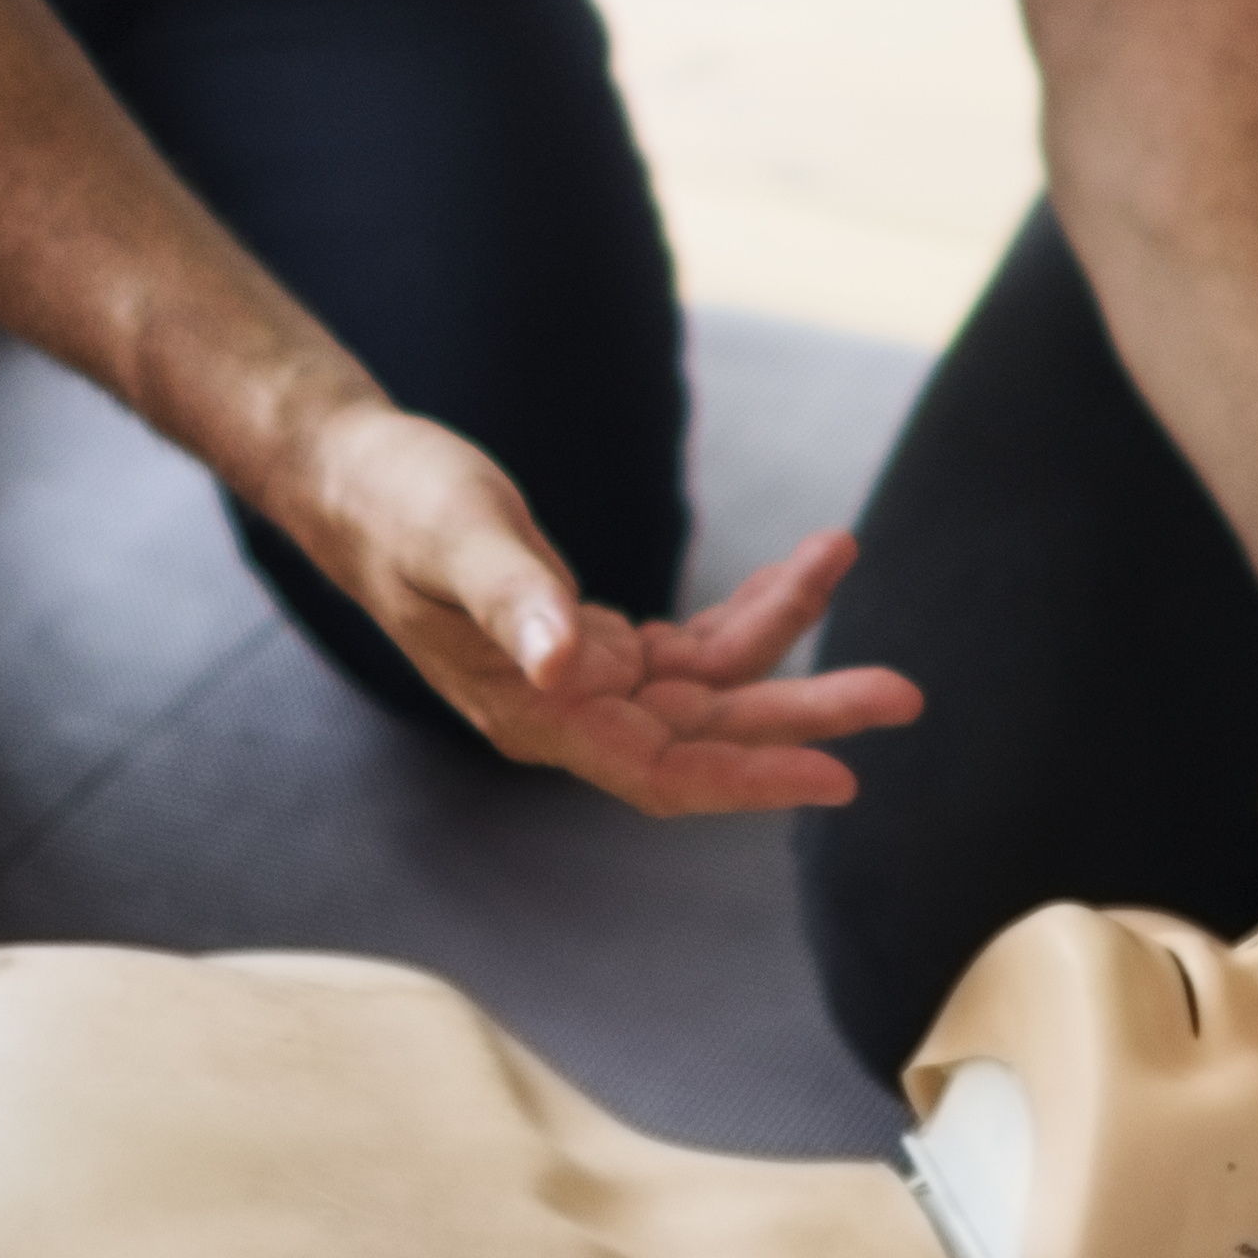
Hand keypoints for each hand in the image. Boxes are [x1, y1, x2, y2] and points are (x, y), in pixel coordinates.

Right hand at [292, 404, 920, 816]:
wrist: (353, 479)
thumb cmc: (395, 503)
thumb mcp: (454, 536)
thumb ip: (512, 596)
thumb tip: (565, 661)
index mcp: (535, 711)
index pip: (661, 772)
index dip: (750, 779)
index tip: (837, 776)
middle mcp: (567, 711)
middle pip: (707, 737)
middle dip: (805, 716)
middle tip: (905, 694)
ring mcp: (584, 680)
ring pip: (711, 687)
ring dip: (787, 637)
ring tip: (844, 557)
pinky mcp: (596, 642)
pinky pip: (692, 645)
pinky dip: (749, 609)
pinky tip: (800, 569)